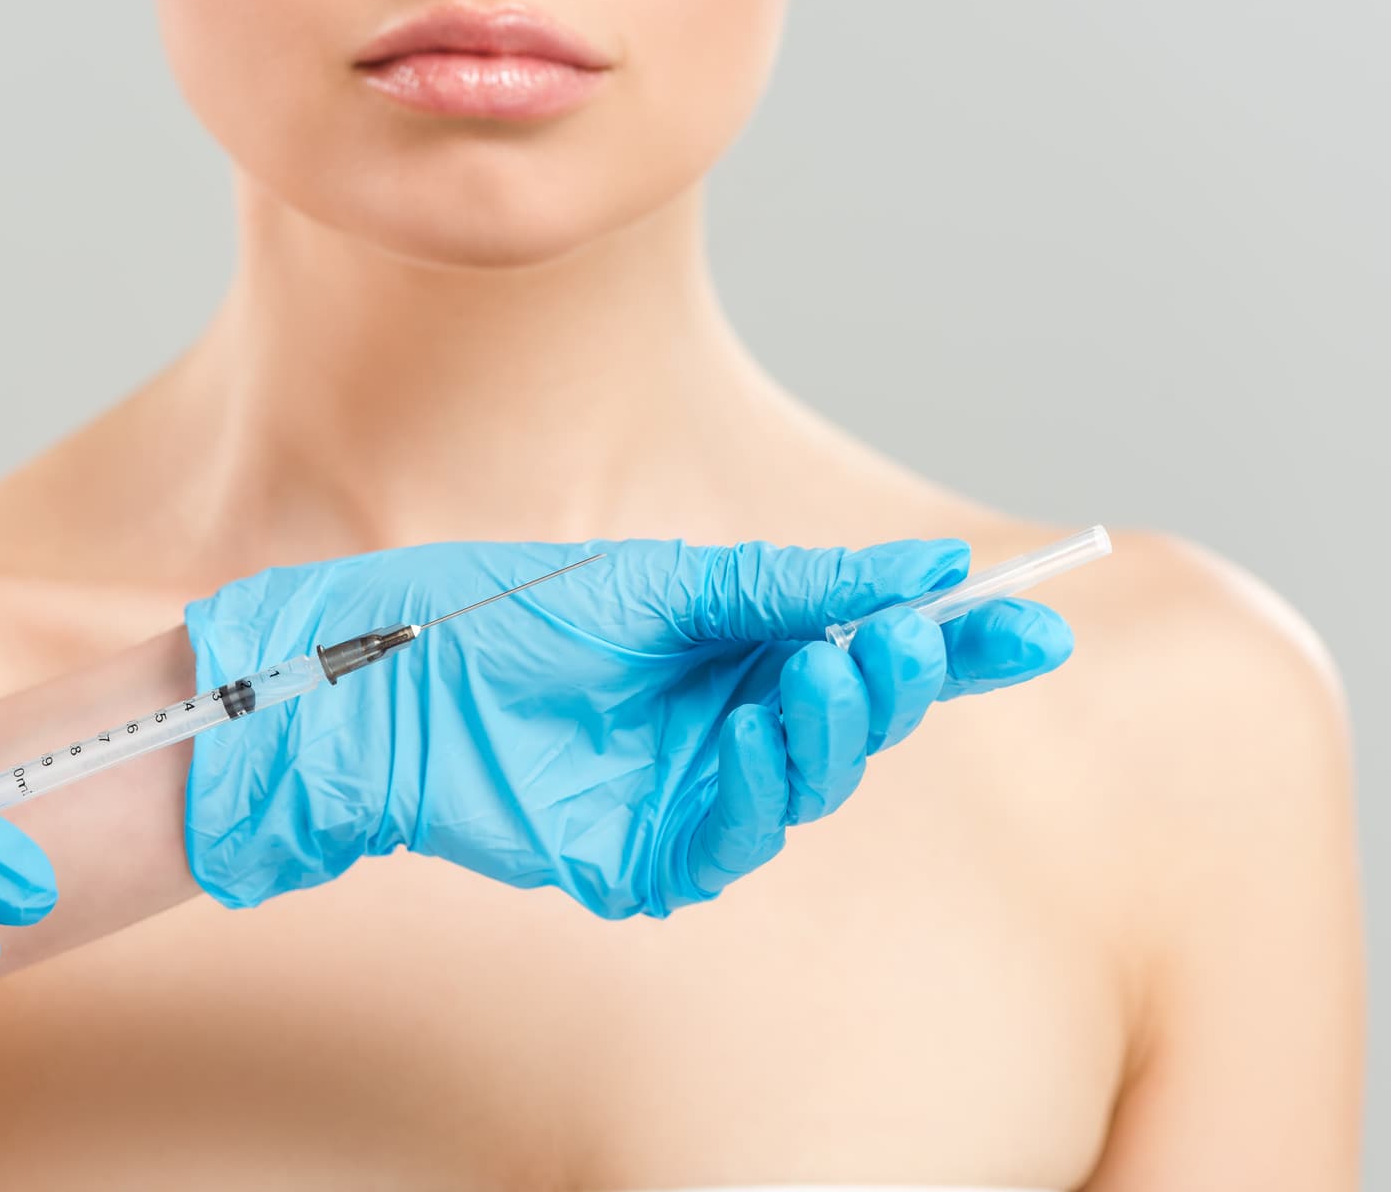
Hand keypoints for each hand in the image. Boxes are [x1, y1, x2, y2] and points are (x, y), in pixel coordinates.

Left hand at [183, 538, 1070, 917]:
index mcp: (735, 652)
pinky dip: (765, 785)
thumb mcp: (664, 582)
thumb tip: (925, 571)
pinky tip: (762, 732)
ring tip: (838, 664)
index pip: (870, 651)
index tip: (1033, 620)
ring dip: (840, 726)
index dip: (954, 645)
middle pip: (858, 722)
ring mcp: (689, 793)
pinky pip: (738, 836)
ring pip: (812, 782)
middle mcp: (726, 724)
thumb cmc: (508, 615)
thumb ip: (790, 588)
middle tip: (920, 639)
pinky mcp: (647, 855)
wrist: (394, 675)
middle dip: (906, 681)